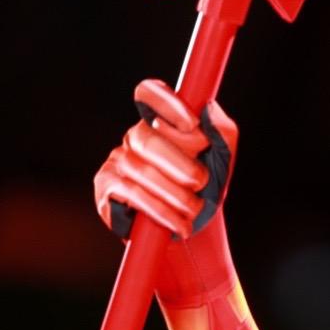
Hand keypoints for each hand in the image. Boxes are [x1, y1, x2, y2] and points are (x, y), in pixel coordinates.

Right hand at [92, 80, 236, 237]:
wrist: (192, 236)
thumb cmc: (204, 193)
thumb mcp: (221, 163)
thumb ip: (222, 133)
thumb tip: (209, 108)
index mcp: (160, 123)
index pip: (150, 93)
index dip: (167, 103)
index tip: (193, 125)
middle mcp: (134, 137)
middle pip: (146, 136)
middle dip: (178, 162)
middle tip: (201, 181)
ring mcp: (116, 161)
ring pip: (141, 169)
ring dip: (174, 193)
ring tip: (194, 210)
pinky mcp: (106, 188)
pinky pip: (131, 193)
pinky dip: (160, 210)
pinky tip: (179, 224)